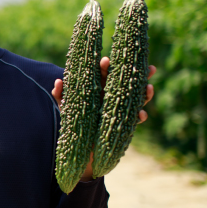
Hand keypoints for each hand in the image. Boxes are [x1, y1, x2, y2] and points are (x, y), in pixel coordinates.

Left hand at [51, 58, 156, 181]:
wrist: (77, 147)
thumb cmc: (72, 121)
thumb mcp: (65, 108)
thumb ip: (60, 95)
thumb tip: (58, 81)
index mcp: (97, 89)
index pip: (103, 74)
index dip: (105, 67)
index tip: (106, 60)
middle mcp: (110, 97)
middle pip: (125, 82)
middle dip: (136, 73)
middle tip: (148, 66)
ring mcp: (118, 110)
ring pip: (135, 98)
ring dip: (145, 93)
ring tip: (149, 87)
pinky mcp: (122, 125)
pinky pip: (133, 120)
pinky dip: (139, 116)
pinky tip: (141, 114)